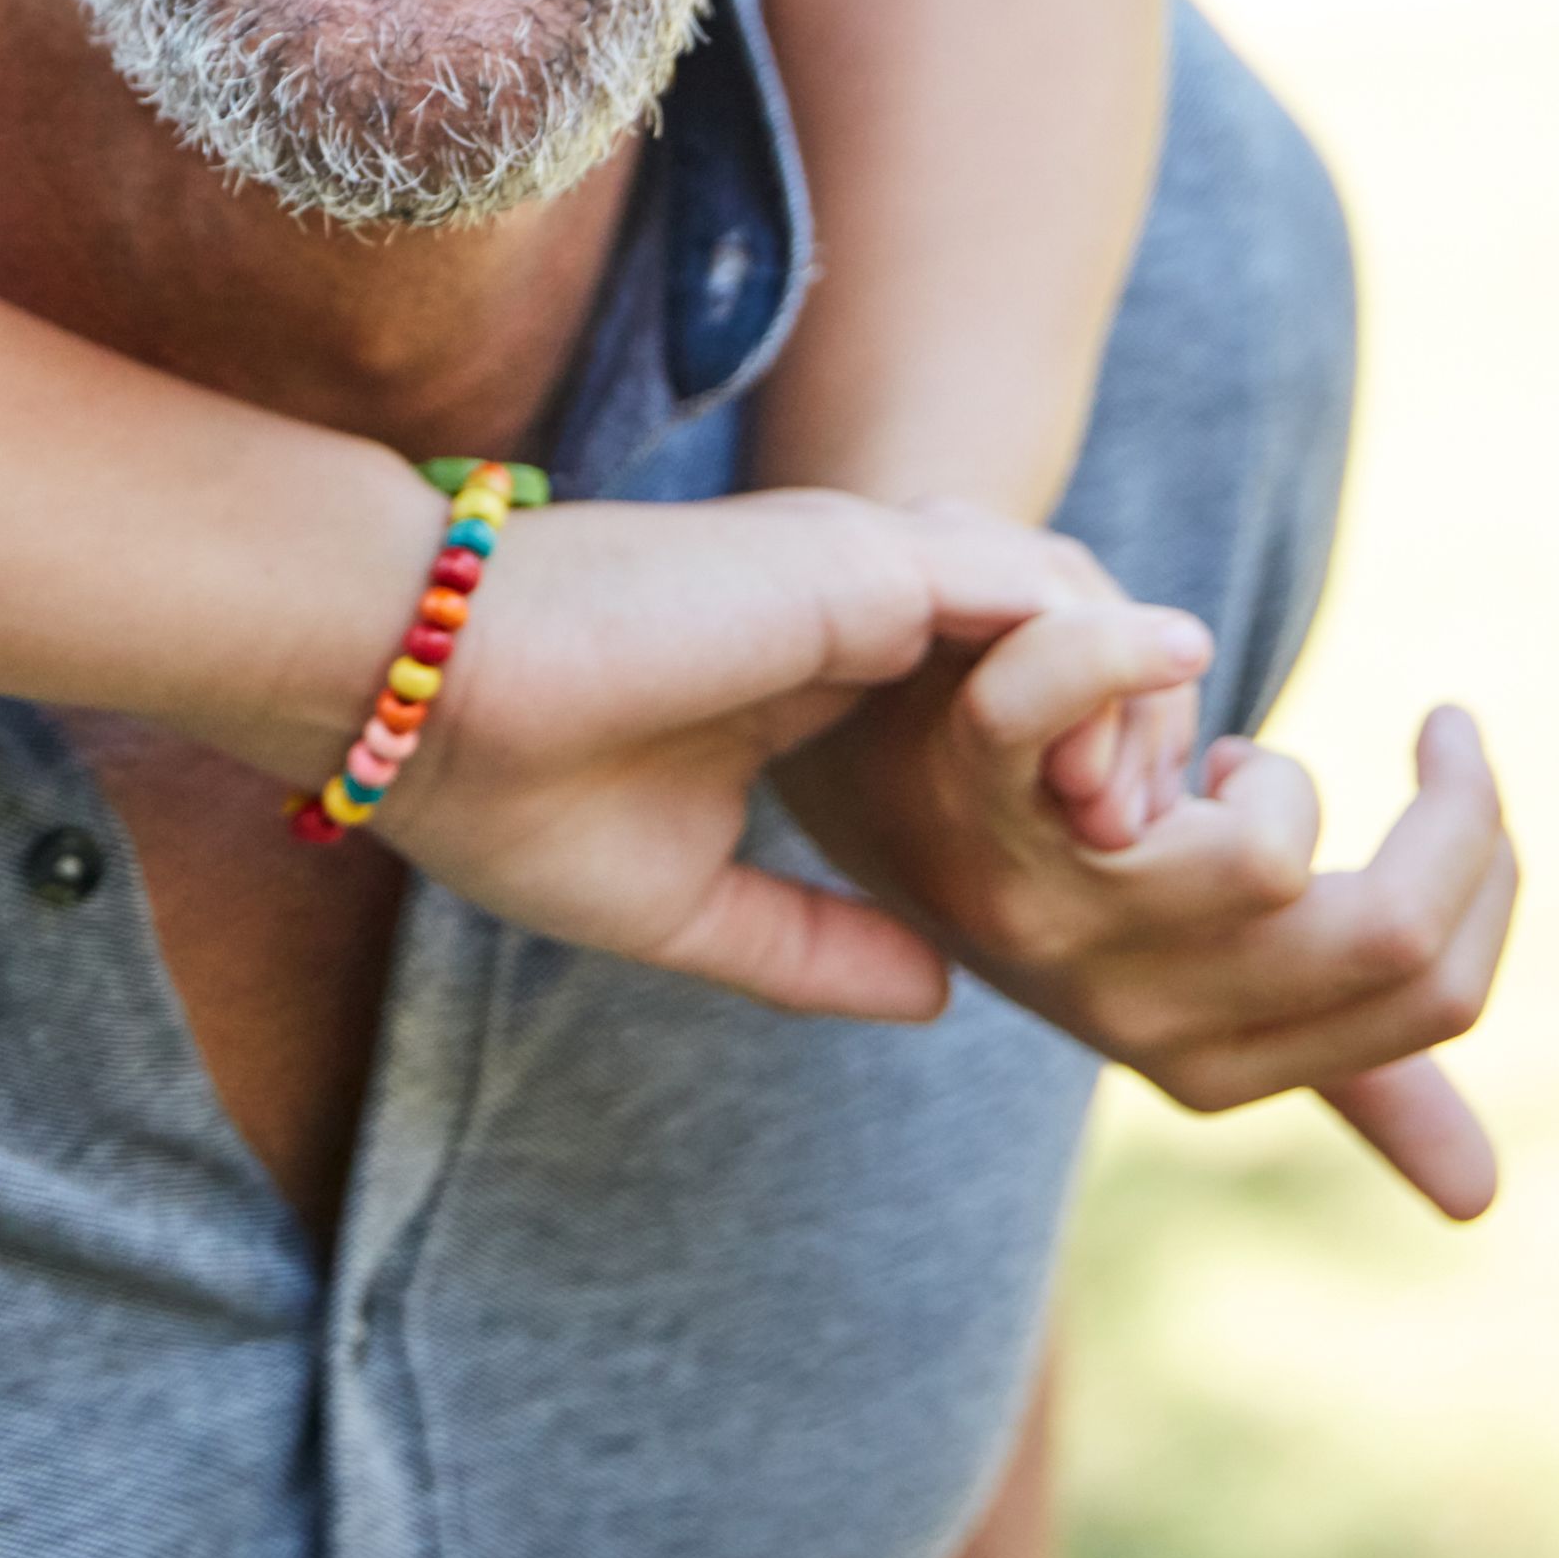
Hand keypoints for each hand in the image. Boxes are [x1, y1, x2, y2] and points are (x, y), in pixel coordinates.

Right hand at [360, 492, 1145, 1026]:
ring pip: (1071, 595)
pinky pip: (1038, 590)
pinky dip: (1094, 665)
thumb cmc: (509, 795)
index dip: (1065, 765)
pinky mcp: (863, 563)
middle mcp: (853, 604)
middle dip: (1129, 728)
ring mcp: (863, 571)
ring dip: (1126, 700)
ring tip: (1126, 821)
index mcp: (813, 668)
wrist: (415, 695)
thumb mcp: (687, 905)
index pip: (995, 685)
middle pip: (1059, 628)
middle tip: (1143, 845)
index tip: (1082, 870)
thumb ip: (814, 945)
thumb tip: (942, 994)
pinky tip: (1094, 776)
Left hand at [779, 620, 1518, 1221]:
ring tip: (1213, 756)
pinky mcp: (967, 787)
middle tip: (1443, 734)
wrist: (876, 776)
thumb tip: (1480, 1201)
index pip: (1431, 990)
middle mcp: (1130, 1012)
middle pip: (1381, 932)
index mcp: (1214, 1063)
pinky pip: (1059, 708)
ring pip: (1267, 849)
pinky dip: (1123, 655)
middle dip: (1457, 813)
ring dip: (1276, 766)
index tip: (1465, 776)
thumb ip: (1336, 1077)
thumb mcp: (1212, 988)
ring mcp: (1043, 908)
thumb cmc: (1072, 876)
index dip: (1491, 875)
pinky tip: (1171, 648)